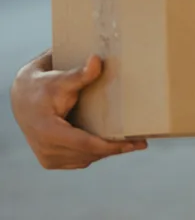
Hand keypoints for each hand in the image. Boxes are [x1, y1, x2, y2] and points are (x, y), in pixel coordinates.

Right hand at [9, 50, 146, 168]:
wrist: (23, 99)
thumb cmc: (43, 86)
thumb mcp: (60, 80)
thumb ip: (79, 75)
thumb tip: (97, 61)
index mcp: (48, 132)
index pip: (85, 144)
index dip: (112, 145)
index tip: (135, 143)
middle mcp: (46, 150)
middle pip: (89, 154)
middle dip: (115, 149)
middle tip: (142, 142)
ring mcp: (48, 158)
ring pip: (86, 159)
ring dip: (107, 152)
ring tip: (132, 143)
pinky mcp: (51, 161)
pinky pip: (79, 160)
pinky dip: (96, 153)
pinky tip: (113, 145)